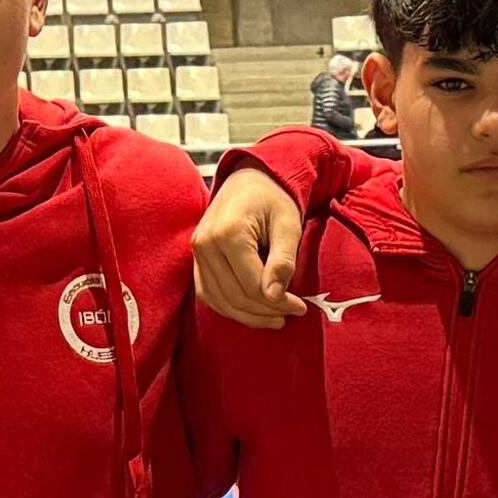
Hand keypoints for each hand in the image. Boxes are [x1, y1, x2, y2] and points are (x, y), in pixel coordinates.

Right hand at [192, 169, 306, 330]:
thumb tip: (275, 296)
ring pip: (219, 300)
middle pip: (235, 296)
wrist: (250, 179)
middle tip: (291, 313)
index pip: (252, 284)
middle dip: (265, 312)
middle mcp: (206, 244)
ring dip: (248, 316)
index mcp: (228, 233)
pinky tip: (251, 312)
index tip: (300, 307)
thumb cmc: (273, 199)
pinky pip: (208, 294)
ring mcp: (197, 252)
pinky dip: (229, 308)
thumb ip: (283, 261)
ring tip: (275, 318)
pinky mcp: (197, 259)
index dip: (277, 302)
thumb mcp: (288, 224)